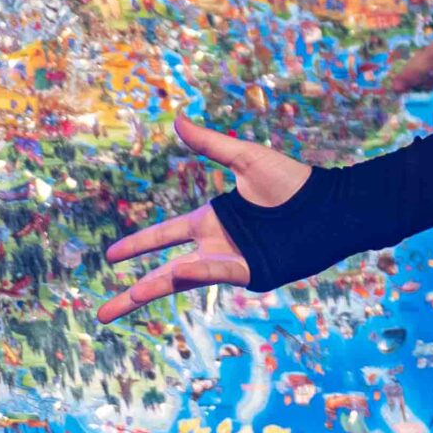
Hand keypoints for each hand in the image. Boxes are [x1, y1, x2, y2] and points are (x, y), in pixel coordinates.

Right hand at [96, 116, 312, 323]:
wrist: (330, 205)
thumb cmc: (293, 182)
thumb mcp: (246, 158)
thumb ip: (211, 144)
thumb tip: (179, 119)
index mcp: (211, 221)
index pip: (164, 236)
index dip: (137, 245)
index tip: (111, 256)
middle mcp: (216, 246)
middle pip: (165, 274)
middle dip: (134, 293)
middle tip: (102, 314)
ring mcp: (233, 262)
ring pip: (185, 281)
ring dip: (155, 290)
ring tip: (126, 301)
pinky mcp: (253, 272)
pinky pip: (220, 273)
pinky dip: (199, 272)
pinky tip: (177, 272)